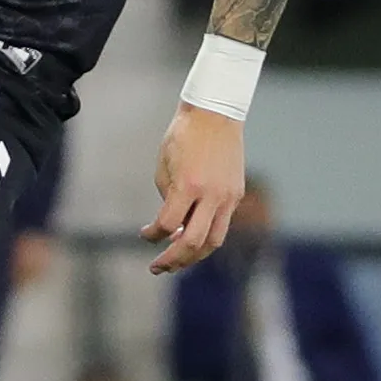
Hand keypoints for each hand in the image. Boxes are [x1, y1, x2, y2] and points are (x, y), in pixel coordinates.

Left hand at [141, 106, 244, 271]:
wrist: (215, 113)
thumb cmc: (183, 136)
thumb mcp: (164, 166)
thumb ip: (168, 200)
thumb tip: (173, 228)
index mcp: (188, 185)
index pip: (168, 225)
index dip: (152, 236)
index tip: (144, 234)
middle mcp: (211, 195)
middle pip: (193, 243)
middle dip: (173, 260)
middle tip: (157, 267)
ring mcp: (228, 196)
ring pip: (214, 241)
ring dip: (194, 257)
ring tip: (177, 262)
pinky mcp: (236, 194)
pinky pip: (222, 224)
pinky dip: (206, 236)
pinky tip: (192, 237)